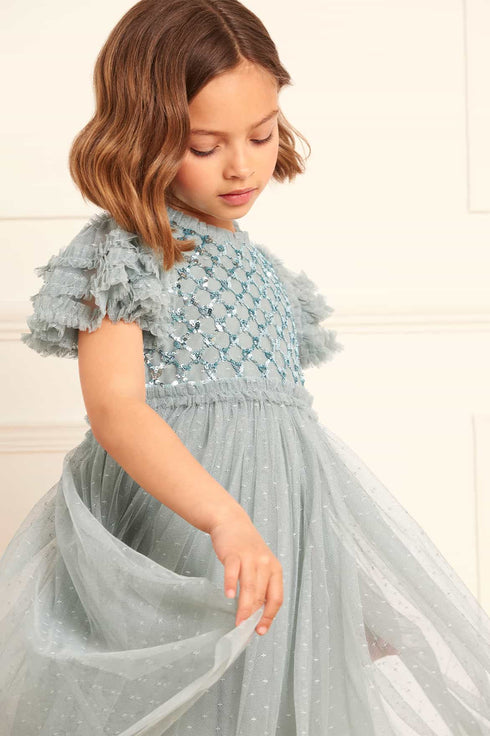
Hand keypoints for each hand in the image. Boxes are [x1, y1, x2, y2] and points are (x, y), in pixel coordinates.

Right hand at [209, 511, 283, 635]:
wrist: (231, 522)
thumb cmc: (246, 547)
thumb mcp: (260, 565)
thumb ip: (260, 586)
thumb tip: (256, 614)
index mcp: (275, 569)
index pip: (276, 598)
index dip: (269, 616)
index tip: (261, 630)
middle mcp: (265, 563)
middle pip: (261, 595)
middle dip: (254, 616)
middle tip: (245, 630)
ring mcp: (250, 558)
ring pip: (249, 587)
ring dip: (244, 607)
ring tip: (239, 621)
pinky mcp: (234, 553)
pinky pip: (233, 572)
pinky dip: (231, 585)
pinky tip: (229, 596)